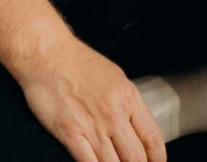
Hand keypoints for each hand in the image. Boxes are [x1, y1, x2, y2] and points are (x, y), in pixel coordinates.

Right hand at [18, 33, 166, 161]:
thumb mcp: (115, 77)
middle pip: (135, 157)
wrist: (48, 55)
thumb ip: (127, 103)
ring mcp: (92, 126)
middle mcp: (113, 113)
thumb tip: (136, 126)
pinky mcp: (69, 133)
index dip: (158, 158)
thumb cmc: (79, 62)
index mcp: (128, 97)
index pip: (152, 137)